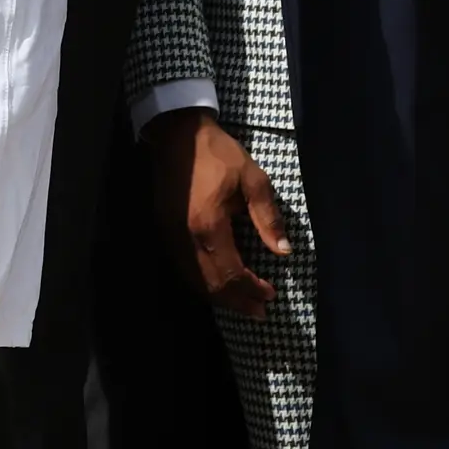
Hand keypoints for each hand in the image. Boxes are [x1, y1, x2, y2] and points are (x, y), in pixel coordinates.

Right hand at [146, 108, 290, 318]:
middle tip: (259, 312)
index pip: (232, 273)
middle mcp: (186, 239)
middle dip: (237, 301)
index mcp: (209, 226)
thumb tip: (283, 251)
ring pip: (195, 281)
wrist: (177, 135)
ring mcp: (171, 238)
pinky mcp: (165, 233)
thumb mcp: (253, 179)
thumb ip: (268, 217)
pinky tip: (218, 285)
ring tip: (242, 304)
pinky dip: (203, 283)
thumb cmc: (219, 154)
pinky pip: (185, 269)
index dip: (252, 289)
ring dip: (220, 297)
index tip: (271, 296)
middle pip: (211, 285)